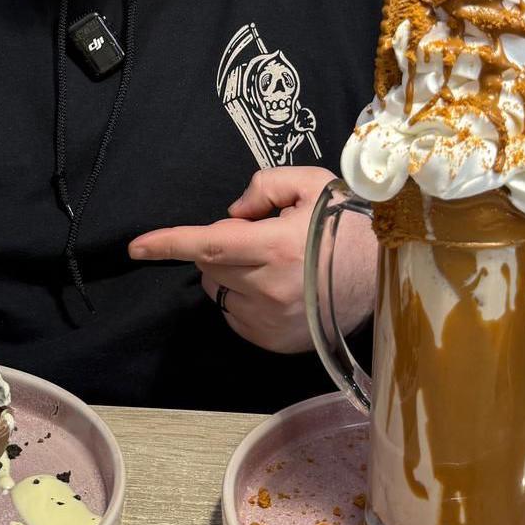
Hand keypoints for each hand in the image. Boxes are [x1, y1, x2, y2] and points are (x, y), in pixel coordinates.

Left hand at [128, 166, 376, 353]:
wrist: (389, 271)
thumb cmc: (349, 221)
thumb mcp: (311, 183)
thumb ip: (263, 187)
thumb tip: (231, 214)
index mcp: (276, 246)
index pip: (207, 245)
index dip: (168, 243)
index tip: (136, 246)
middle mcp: (271, 288)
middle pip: (211, 267)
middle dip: (219, 247)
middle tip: (257, 236)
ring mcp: (274, 320)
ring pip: (221, 293)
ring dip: (230, 274)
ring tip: (271, 262)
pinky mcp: (278, 341)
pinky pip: (237, 317)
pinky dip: (243, 298)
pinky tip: (275, 286)